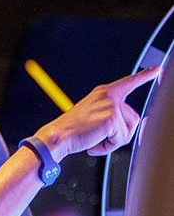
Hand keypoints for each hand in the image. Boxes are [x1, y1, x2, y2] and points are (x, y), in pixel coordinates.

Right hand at [34, 66, 160, 161]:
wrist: (58, 136)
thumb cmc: (73, 129)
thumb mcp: (93, 115)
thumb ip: (111, 114)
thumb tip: (134, 123)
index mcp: (103, 93)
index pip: (128, 82)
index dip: (144, 76)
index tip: (157, 69)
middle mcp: (108, 96)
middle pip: (133, 118)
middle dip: (121, 133)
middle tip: (101, 137)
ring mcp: (111, 105)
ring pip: (128, 130)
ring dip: (114, 140)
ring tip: (96, 139)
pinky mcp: (112, 118)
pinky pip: (121, 139)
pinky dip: (108, 146)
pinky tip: (94, 144)